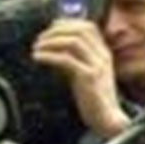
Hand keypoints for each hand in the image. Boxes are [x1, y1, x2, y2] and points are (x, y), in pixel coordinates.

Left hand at [32, 20, 126, 137]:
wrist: (107, 119)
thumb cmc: (93, 100)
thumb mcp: (85, 74)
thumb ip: (75, 60)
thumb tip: (54, 50)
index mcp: (103, 53)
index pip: (88, 27)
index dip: (68, 23)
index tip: (51, 28)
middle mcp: (102, 55)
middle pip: (79, 30)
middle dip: (56, 31)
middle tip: (40, 39)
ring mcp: (97, 65)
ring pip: (73, 41)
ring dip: (51, 41)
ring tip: (37, 48)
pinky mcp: (89, 77)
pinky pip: (66, 59)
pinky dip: (49, 56)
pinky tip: (39, 58)